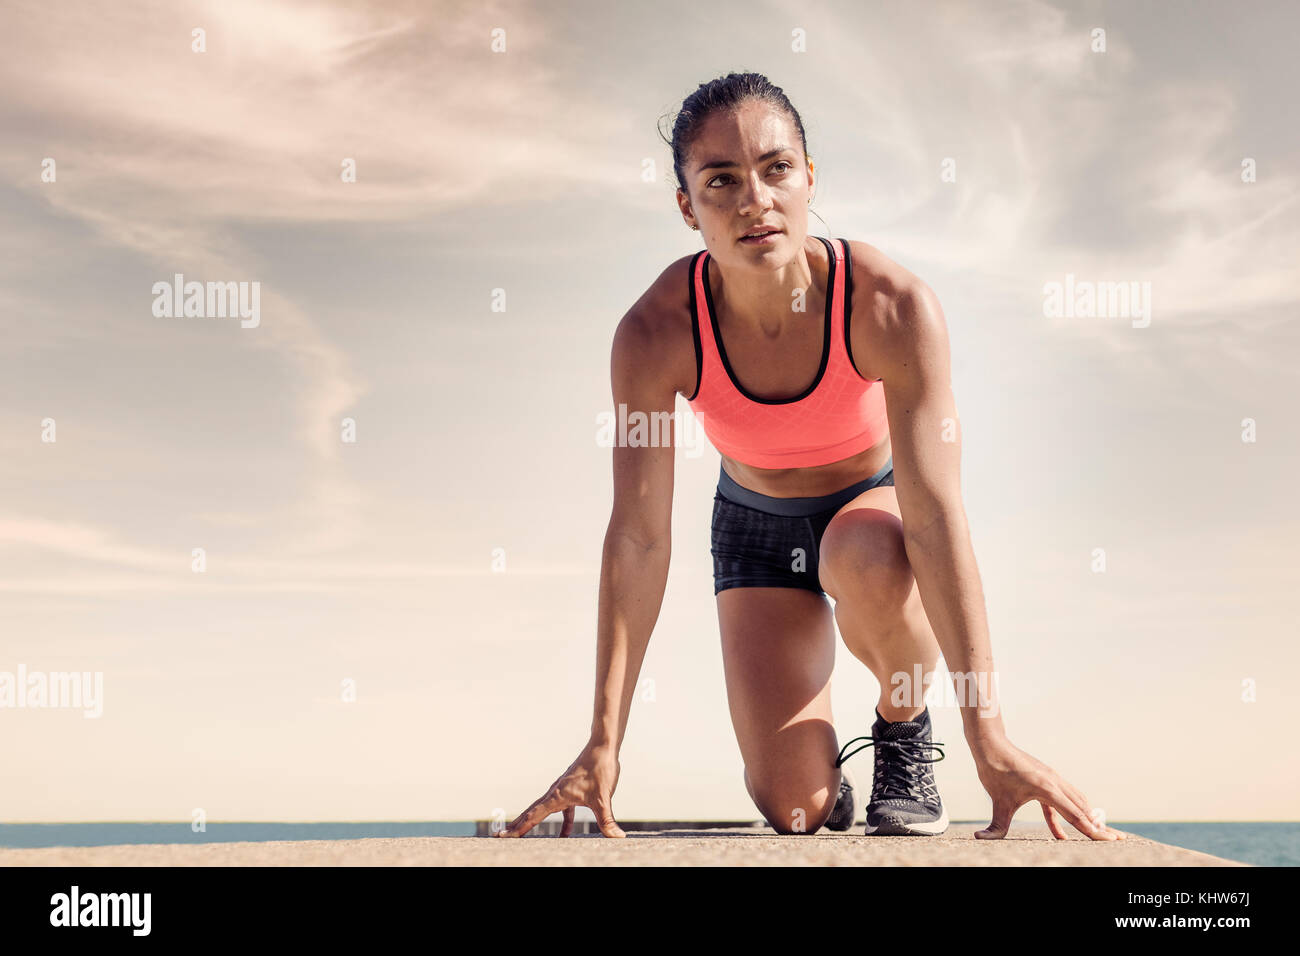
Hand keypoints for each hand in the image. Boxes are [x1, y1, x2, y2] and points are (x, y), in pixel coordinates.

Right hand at [494, 742, 625, 837]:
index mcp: (557, 796)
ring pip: (543, 809)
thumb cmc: (600, 769)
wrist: (602, 747)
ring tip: (522, 833)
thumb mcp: (603, 798)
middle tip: (500, 836)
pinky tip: (565, 834)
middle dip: (517, 825)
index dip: (518, 828)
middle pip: (531, 813)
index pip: (533, 816)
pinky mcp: (572, 790)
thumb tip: (617, 837)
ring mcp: (563, 791)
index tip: (503, 836)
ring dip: (533, 821)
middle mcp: (555, 793)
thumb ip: (607, 820)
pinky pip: (561, 809)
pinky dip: (561, 822)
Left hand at [970, 736, 1127, 840]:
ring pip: (1077, 802)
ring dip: (1088, 819)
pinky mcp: (1047, 779)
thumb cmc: (995, 771)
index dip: (1094, 830)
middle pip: (1084, 809)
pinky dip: (1066, 815)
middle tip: (1118, 840)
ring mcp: (1053, 779)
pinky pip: (1062, 800)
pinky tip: (1060, 835)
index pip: (1076, 815)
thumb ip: (995, 826)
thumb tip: (979, 838)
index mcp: (1048, 789)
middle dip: (1099, 827)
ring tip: (1099, 834)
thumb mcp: (997, 802)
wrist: (992, 745)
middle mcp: (1055, 783)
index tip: (1110, 840)